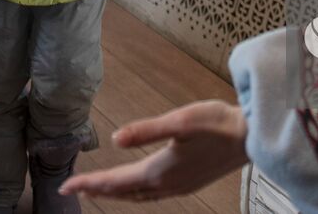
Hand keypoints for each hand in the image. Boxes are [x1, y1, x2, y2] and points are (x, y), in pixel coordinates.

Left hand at [61, 101, 247, 201]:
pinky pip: (151, 195)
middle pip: (122, 192)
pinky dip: (134, 193)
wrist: (252, 137)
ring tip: (98, 189)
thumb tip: (115, 139)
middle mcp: (165, 185)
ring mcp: (178, 187)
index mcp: (158, 172)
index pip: (115, 181)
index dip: (89, 183)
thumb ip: (146, 131)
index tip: (66, 186)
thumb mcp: (180, 121)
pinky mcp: (189, 183)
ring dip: (115, 193)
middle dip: (97, 190)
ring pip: (137, 196)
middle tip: (73, 188)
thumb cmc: (218, 124)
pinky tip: (136, 187)